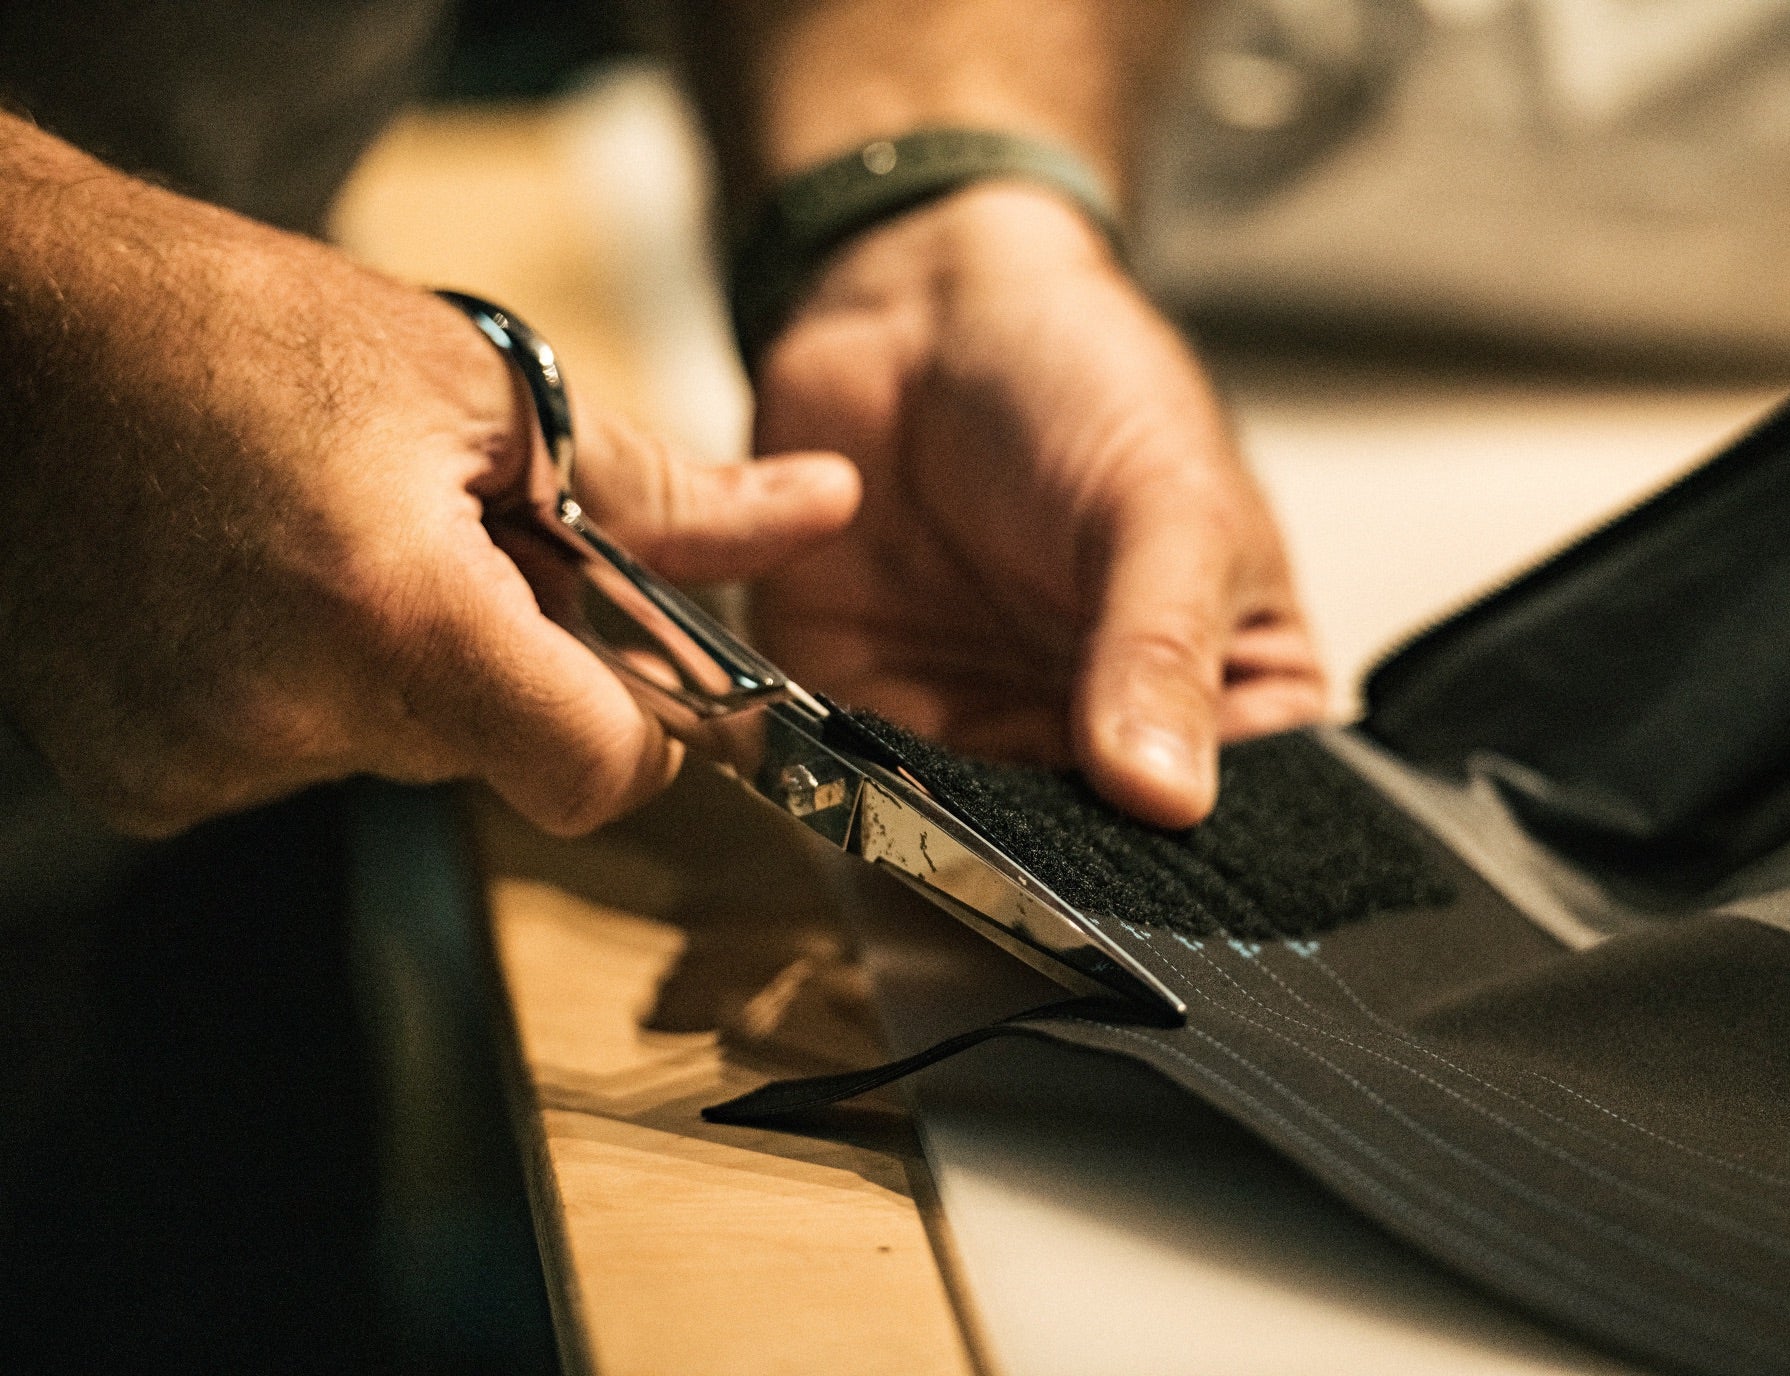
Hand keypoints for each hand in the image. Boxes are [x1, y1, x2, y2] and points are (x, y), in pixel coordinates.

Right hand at [0, 139, 857, 835]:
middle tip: (438, 542)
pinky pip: (290, 763)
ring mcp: (197, 762)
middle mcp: (286, 717)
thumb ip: (665, 492)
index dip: (633, 724)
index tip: (616, 659)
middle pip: (493, 756)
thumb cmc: (244, 329)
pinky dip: (299, 695)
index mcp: (396, 617)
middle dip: (504, 663)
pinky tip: (248, 592)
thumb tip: (823, 509)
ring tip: (326, 546)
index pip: (595, 777)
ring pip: (392, 756)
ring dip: (398, 673)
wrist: (13, 328)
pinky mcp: (135, 779)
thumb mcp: (487, 391)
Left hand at [743, 185, 1325, 828]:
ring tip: (949, 815)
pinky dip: (856, 794)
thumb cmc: (1085, 378)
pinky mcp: (871, 712)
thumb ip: (1161, 647)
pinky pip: (859, 789)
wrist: (924, 299)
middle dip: (1058, 878)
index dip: (1192, 873)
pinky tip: (864, 771)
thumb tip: (1164, 793)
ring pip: (972, 849)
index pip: (1227, 832)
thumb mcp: (1164, 504)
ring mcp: (988, 733)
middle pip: (1094, 864)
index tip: (1153, 887)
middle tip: (1032, 870)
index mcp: (1223, 697)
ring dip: (949, 846)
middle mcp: (1104, 738)